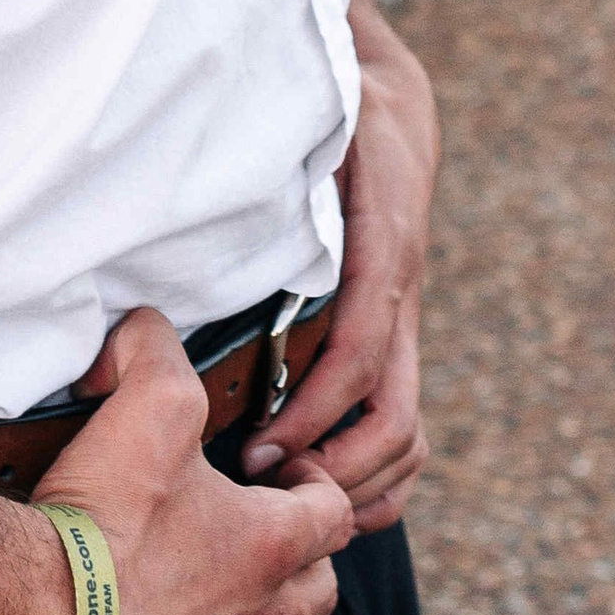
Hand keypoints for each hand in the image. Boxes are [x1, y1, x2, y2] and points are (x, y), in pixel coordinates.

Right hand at [10, 307, 353, 614]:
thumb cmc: (96, 516)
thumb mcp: (143, 399)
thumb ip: (156, 349)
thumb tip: (148, 328)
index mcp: (269, 546)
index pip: (336, 514)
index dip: (316, 486)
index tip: (277, 472)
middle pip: (320, 599)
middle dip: (302, 566)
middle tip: (257, 539)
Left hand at [239, 0, 437, 534]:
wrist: (396, 107)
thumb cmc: (339, 117)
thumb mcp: (314, 126)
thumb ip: (271, 162)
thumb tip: (205, 184)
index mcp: (379, 251)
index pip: (356, 356)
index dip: (310, 414)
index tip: (257, 455)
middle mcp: (398, 297)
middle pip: (394, 418)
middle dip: (333, 470)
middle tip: (262, 496)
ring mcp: (403, 322)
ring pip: (410, 432)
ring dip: (360, 483)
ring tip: (287, 507)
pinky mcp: (396, 335)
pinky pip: (406, 422)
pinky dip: (379, 474)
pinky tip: (327, 494)